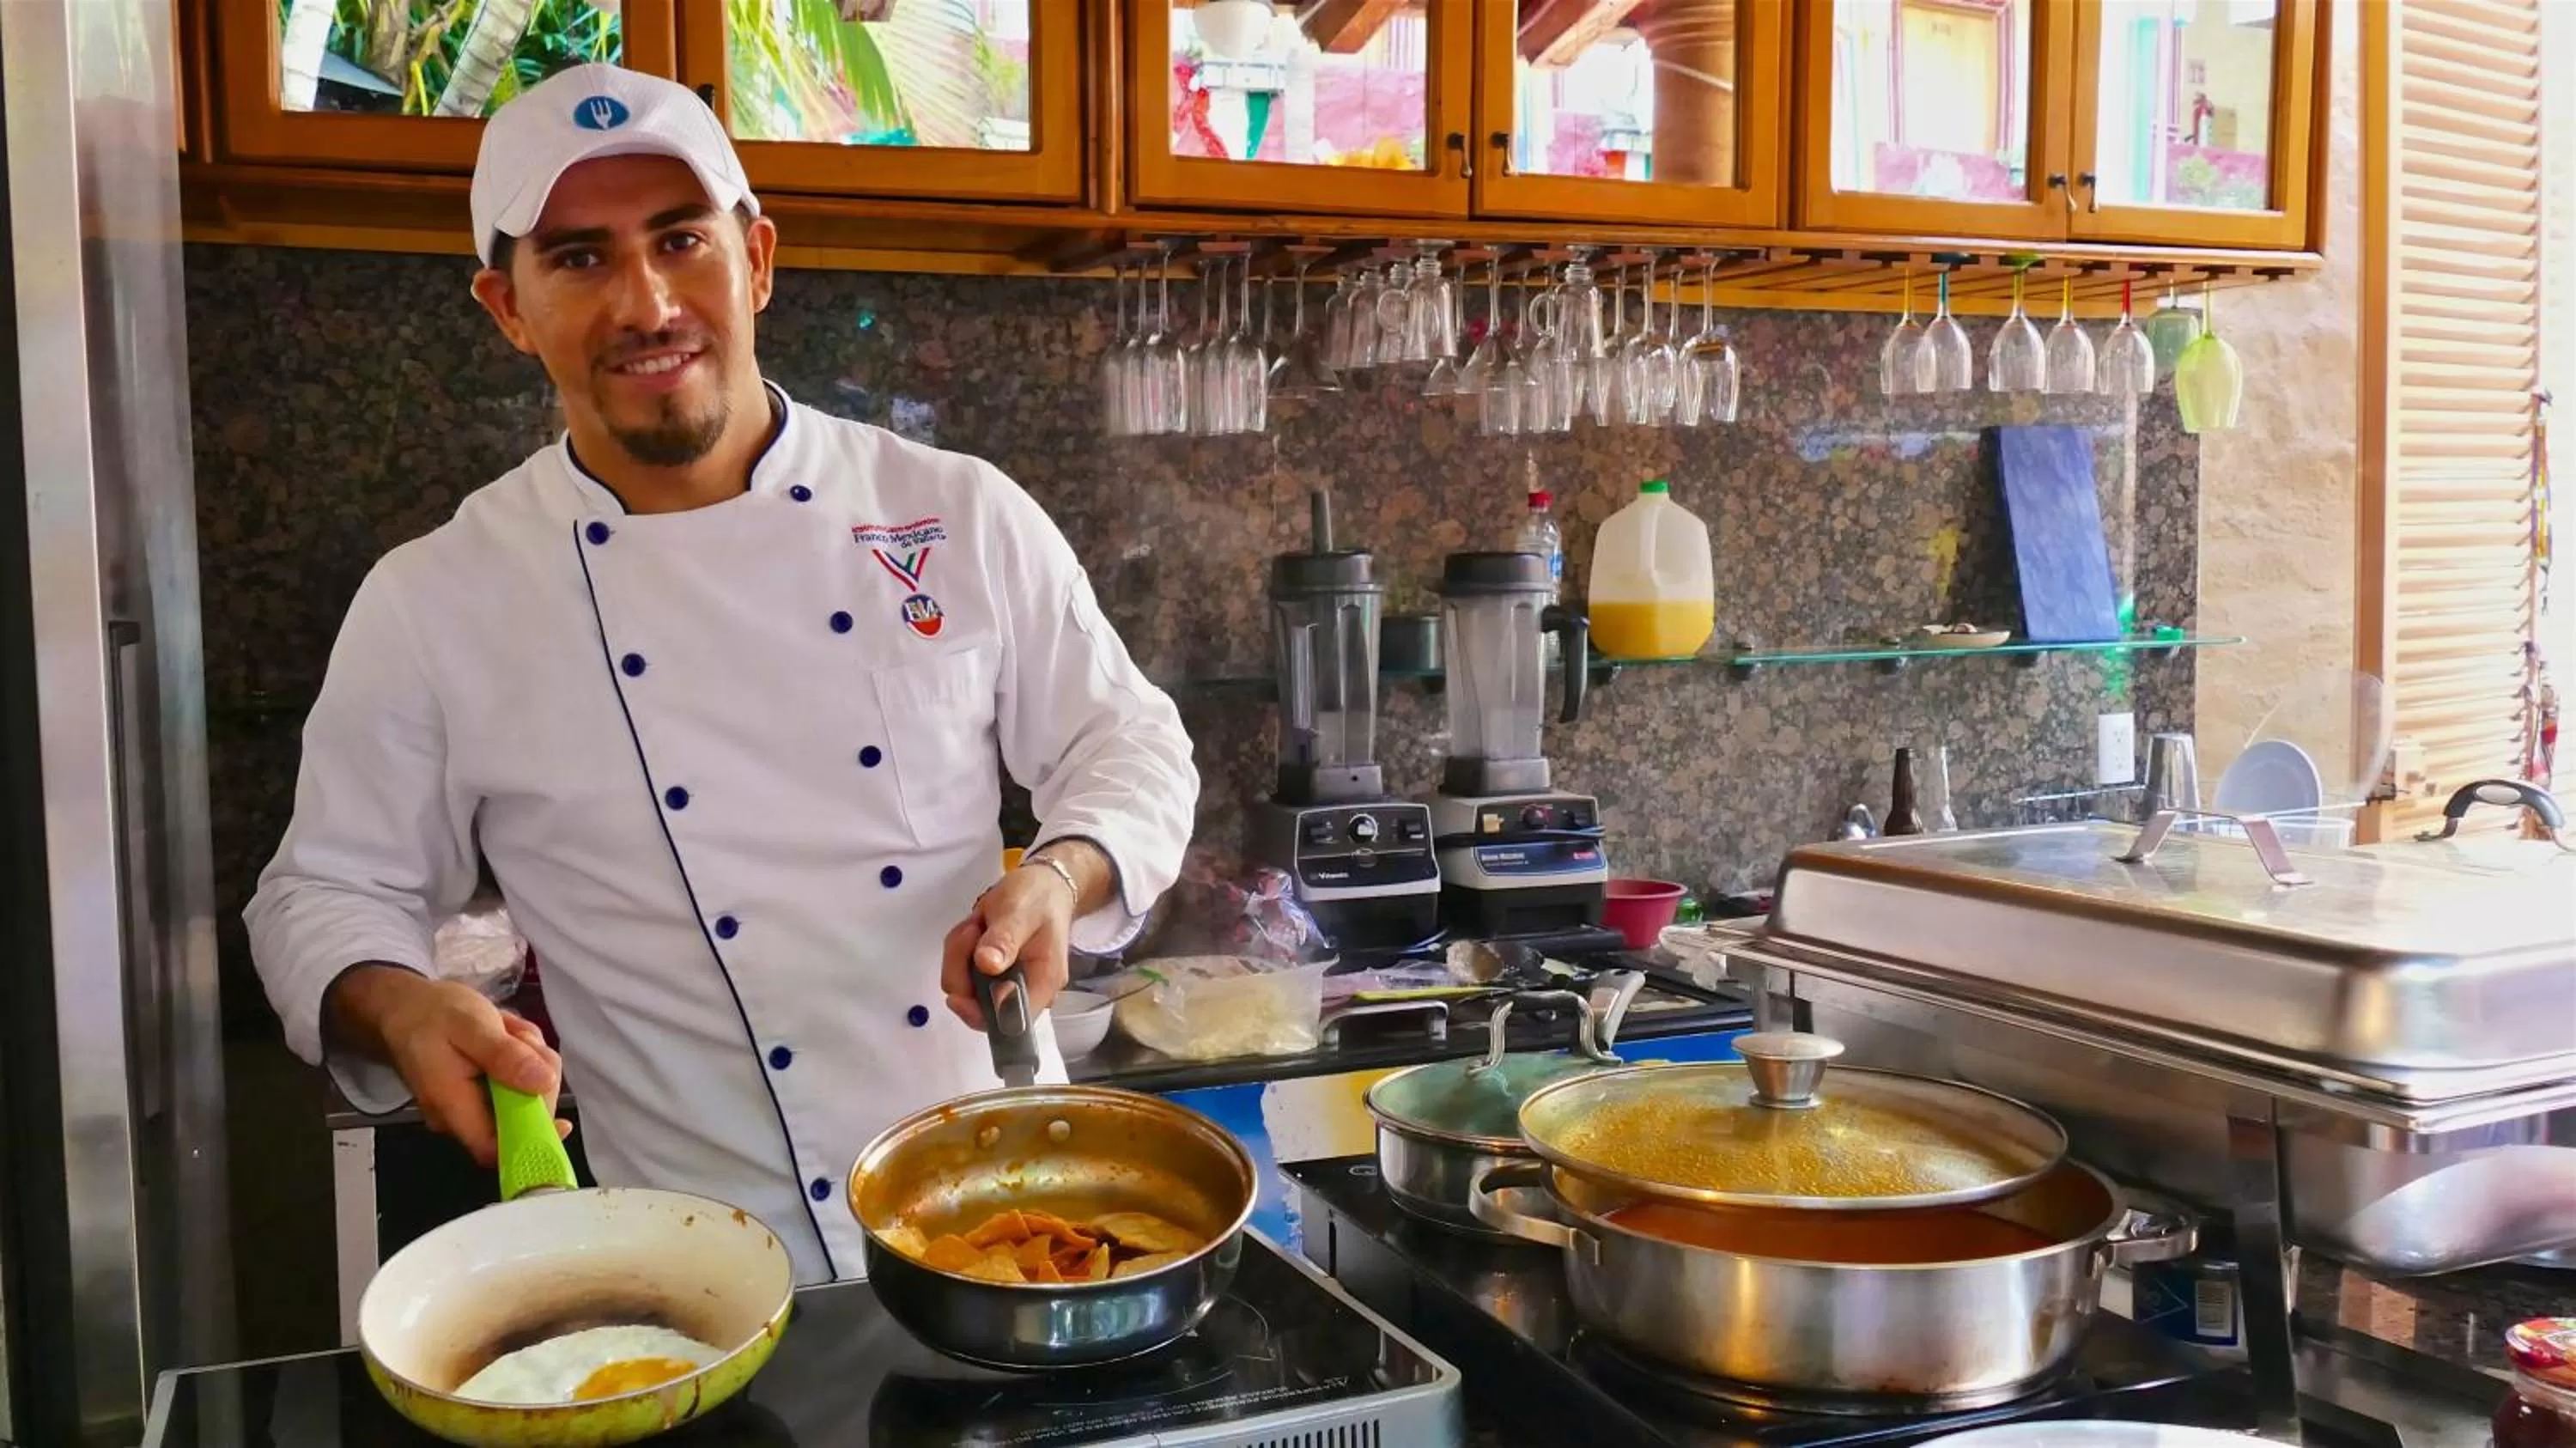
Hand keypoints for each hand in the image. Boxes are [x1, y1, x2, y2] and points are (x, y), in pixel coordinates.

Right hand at [327, 965, 566, 1166]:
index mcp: (452, 1106)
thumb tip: (543, 1083)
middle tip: (522, 1040)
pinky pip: (515, 1085)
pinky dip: (522, 1060)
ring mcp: (471, 1106)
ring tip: (507, 1031)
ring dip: (530, 1062)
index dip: (531, 1143)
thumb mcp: (472, 1025)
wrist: (405, 1006)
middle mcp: (459, 1116)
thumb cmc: (432, 1014)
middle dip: (536, 1081)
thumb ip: (505, 1056)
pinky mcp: (481, 1094)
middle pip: (519, 1120)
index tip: (561, 1122)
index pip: (494, 1150)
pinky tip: (506, 1036)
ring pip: (523, 1097)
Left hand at [941, 864, 1078, 1030]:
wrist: (1042, 885)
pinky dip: (959, 950)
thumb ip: (1005, 939)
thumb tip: (987, 965)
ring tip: (978, 924)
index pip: (1008, 1023)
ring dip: (959, 953)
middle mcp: (1022, 992)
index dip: (978, 1014)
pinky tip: (975, 928)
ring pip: (963, 986)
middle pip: (977, 1004)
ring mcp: (1003, 983)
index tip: (958, 994)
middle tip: (973, 931)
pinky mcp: (988, 974)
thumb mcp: (1021, 913)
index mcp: (1041, 985)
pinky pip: (960, 972)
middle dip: (962, 968)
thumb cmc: (1039, 898)